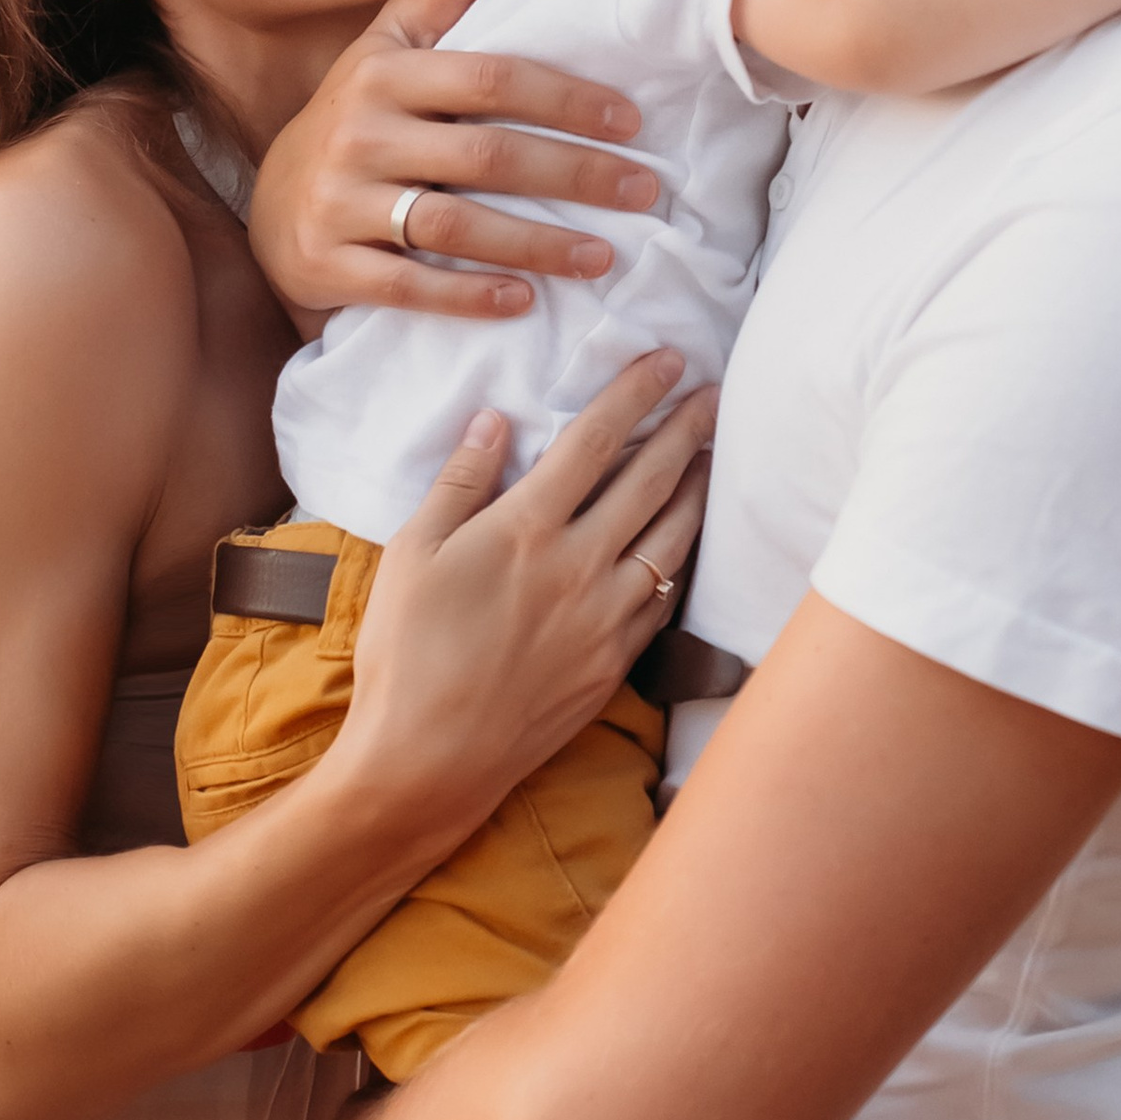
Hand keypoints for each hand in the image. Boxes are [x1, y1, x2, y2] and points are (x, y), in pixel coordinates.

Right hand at [247, 0, 661, 326]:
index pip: (489, 79)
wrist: (273, 207)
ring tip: (603, 258)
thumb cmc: (357, 120)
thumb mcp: (390, 48)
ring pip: (453, 226)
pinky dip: (468, 296)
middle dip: (575, 175)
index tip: (631, 121)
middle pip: (486, 156)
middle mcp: (359, 133)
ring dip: (537, 244)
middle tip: (643, 192)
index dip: (565, 99)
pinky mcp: (326, 263)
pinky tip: (524, 300)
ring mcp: (340, 201)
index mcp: (385, 74)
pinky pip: (409, 287)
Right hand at [328, 349, 715, 834]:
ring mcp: (606, 618)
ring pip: (673, 537)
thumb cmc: (406, 653)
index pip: (596, 441)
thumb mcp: (411, 554)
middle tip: (714, 393)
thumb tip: (494, 420)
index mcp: (526, 529)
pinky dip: (683, 558)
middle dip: (688, 429)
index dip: (636, 393)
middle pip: (651, 480)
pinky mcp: (615, 662)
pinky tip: (687, 541)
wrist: (429, 760)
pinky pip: (665, 597)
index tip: (667, 359)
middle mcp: (580, 566)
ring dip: (699, 489)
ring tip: (714, 455)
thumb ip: (459, 482)